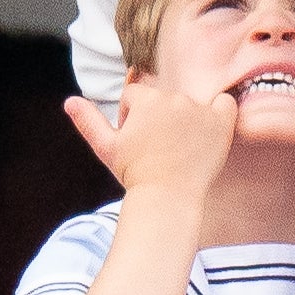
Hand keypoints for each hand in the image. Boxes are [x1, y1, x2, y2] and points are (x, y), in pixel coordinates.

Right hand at [64, 82, 236, 198]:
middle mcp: (174, 99)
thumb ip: (88, 121)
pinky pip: (226, 103)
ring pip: (190, 104)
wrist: (167, 198)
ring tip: (179, 149)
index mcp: (146, 100)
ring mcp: (200, 109)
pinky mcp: (221, 123)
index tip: (137, 140)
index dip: (132, 117)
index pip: (137, 95)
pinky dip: (219, 113)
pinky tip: (208, 133)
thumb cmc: (135, 174)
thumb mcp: (106, 148)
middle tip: (158, 147)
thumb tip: (69, 101)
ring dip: (184, 119)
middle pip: (164, 99)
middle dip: (158, 118)